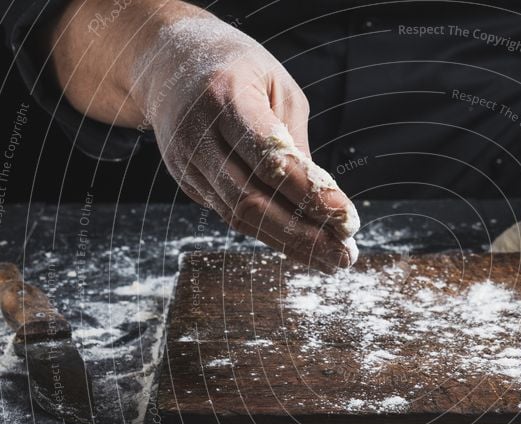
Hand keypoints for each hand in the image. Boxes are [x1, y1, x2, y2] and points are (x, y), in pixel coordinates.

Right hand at [138, 15, 358, 271]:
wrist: (167, 62)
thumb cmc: (237, 69)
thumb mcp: (277, 85)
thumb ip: (296, 139)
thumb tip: (319, 198)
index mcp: (227, 97)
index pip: (270, 158)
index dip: (309, 193)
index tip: (347, 219)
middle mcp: (200, 134)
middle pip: (252, 199)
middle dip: (304, 234)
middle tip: (344, 255)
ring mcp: (187, 162)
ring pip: (240, 216)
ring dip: (291, 244)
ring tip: (332, 258)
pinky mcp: (188, 182)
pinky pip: (232, 215)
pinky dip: (271, 234)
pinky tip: (303, 245)